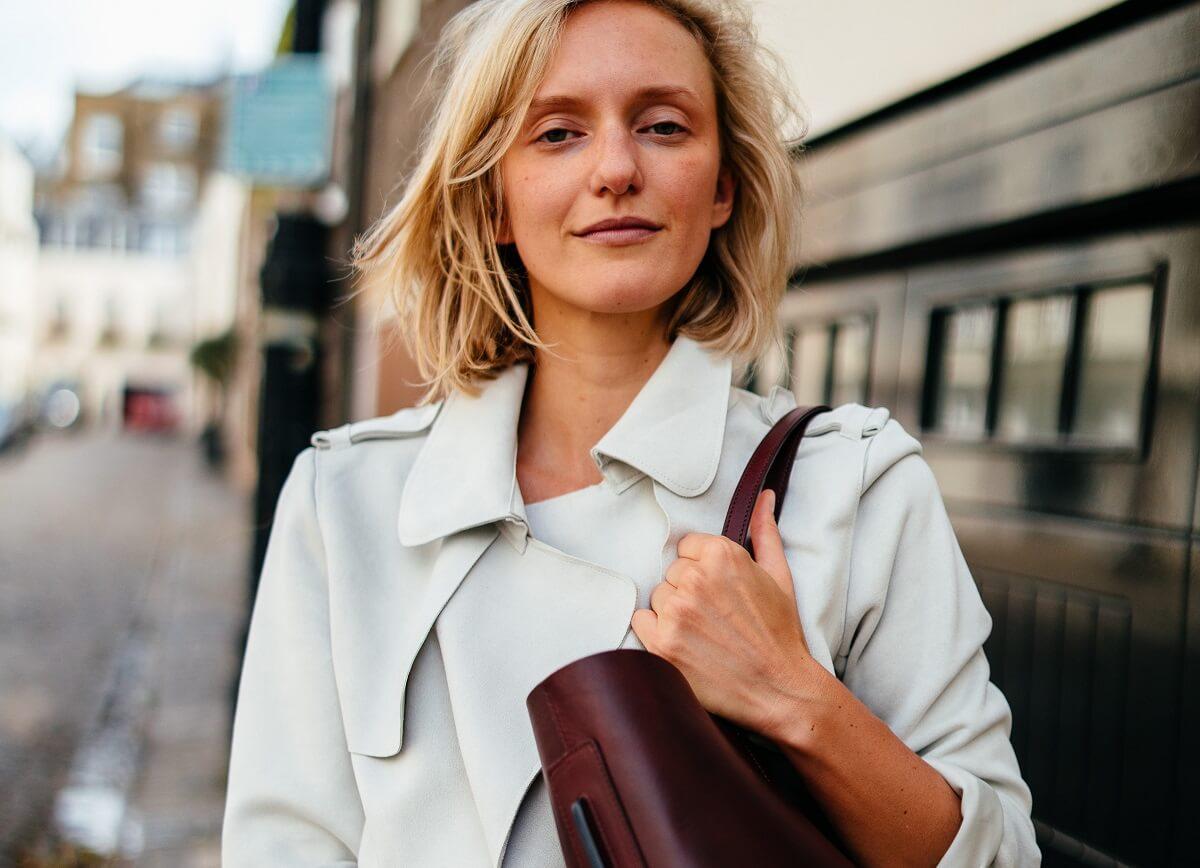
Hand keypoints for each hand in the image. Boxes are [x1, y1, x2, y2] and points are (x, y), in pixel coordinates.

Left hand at [630, 488, 815, 738]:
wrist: (780, 689)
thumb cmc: (780, 633)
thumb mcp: (778, 575)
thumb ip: (764, 531)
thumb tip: (764, 497)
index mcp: (722, 555)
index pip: (686, 548)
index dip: (702, 570)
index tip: (719, 593)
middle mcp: (695, 580)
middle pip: (671, 573)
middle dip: (688, 591)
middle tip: (715, 617)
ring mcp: (676, 613)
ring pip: (657, 597)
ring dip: (673, 612)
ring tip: (704, 633)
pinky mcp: (662, 644)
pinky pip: (640, 621)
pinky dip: (655, 632)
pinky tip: (684, 644)